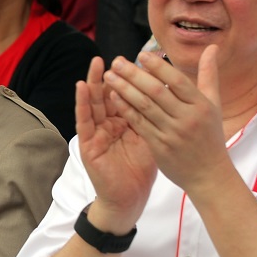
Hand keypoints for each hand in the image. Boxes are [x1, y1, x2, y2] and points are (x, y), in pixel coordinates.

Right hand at [75, 56, 155, 228]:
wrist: (129, 199)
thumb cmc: (140, 170)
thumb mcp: (153, 138)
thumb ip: (159, 116)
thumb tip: (176, 96)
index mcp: (125, 121)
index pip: (128, 94)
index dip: (133, 79)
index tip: (140, 60)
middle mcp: (108, 124)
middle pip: (109, 95)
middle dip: (113, 76)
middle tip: (117, 57)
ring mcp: (96, 133)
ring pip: (94, 103)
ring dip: (93, 83)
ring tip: (95, 64)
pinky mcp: (87, 143)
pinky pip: (84, 120)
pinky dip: (81, 103)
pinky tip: (81, 87)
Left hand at [103, 48, 230, 191]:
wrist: (209, 175)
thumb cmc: (210, 136)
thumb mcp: (214, 105)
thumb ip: (208, 75)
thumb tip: (211, 47)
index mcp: (201, 105)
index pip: (177, 81)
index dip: (158, 66)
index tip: (140, 54)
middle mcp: (187, 118)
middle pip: (157, 91)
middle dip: (134, 74)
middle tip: (116, 61)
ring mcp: (172, 133)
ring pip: (144, 106)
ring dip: (124, 89)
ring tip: (109, 76)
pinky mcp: (159, 146)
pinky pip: (139, 124)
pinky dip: (126, 109)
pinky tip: (113, 97)